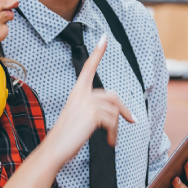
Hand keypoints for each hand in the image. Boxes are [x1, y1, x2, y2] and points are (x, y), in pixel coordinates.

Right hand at [47, 34, 135, 159]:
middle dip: (124, 109)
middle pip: (112, 96)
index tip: (104, 38)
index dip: (98, 53)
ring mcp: (86, 103)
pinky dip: (113, 133)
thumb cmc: (65, 136)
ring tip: (110, 139)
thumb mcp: (78, 118)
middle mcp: (80, 94)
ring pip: (114, 111)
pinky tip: (109, 141)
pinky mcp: (92, 113)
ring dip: (116, 128)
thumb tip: (113, 113)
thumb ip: (91, 109)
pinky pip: (112, 121)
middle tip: (132, 120)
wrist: (54, 149)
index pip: (88, 68)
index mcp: (76, 92)